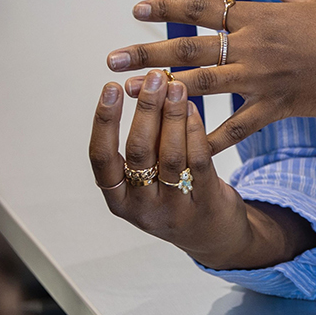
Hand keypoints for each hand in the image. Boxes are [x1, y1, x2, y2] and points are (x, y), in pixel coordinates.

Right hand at [88, 73, 315, 268]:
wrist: (213, 237)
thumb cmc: (173, 197)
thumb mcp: (145, 182)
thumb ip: (142, 145)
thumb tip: (141, 88)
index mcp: (118, 200)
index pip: (102, 158)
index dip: (104, 121)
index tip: (110, 87)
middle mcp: (143, 208)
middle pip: (139, 152)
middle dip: (145, 109)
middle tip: (153, 77)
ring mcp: (175, 209)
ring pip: (171, 155)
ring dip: (172, 115)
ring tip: (175, 85)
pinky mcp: (206, 203)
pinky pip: (199, 161)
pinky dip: (194, 131)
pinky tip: (193, 108)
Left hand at [106, 0, 315, 153]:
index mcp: (260, 14)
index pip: (204, 8)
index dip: (168, 8)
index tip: (135, 9)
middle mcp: (254, 45)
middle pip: (191, 47)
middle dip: (148, 53)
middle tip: (112, 59)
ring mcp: (263, 77)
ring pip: (202, 84)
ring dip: (162, 89)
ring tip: (129, 94)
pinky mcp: (277, 106)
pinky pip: (237, 125)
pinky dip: (211, 137)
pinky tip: (184, 147)